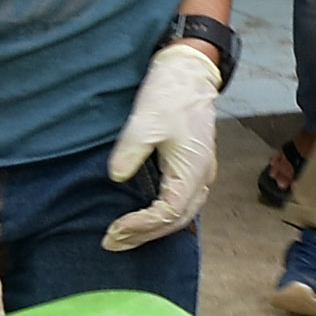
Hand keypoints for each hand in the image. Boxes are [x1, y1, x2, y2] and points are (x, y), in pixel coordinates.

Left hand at [102, 39, 219, 249]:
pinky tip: (144, 218)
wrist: (190, 72)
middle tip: (112, 242)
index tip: (114, 229)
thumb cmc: (170, 94)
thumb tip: (115, 177)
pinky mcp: (195, 167)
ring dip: (154, 229)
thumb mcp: (145, 120)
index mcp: (192, 170)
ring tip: (125, 236)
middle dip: (144, 235)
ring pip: (182, 215)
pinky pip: (182, 203)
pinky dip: (163, 217)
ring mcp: (202, 173)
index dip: (140, 226)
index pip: (167, 213)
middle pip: (177, 221)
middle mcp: (202, 177)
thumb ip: (130, 151)